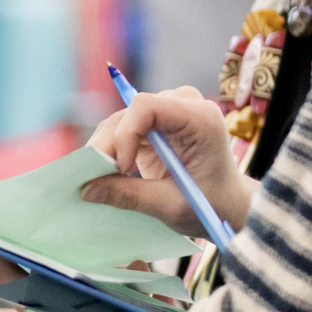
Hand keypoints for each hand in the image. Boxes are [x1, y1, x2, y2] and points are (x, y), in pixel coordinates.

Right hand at [82, 87, 253, 237]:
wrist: (227, 204)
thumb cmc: (211, 205)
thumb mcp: (171, 205)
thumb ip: (129, 195)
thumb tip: (84, 189)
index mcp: (200, 118)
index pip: (146, 106)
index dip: (125, 134)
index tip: (121, 169)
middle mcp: (183, 106)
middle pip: (129, 114)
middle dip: (109, 146)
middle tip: (96, 180)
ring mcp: (168, 111)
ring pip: (120, 122)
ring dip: (105, 150)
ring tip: (101, 180)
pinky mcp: (155, 123)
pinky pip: (121, 130)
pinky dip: (111, 151)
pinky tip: (109, 174)